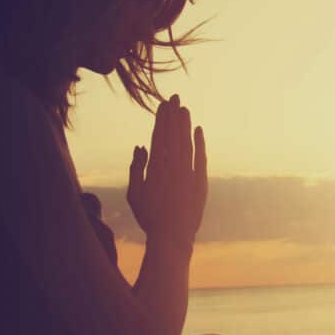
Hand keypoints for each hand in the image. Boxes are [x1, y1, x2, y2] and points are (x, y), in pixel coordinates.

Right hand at [126, 94, 207, 246]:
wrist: (172, 237)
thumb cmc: (149, 217)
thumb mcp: (134, 193)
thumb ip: (136, 168)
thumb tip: (140, 146)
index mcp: (154, 168)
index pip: (158, 136)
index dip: (161, 119)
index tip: (163, 105)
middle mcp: (172, 167)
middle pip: (173, 134)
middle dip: (173, 115)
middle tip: (174, 97)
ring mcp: (188, 174)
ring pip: (186, 142)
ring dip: (185, 124)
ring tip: (184, 108)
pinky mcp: (201, 182)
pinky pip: (200, 157)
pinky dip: (199, 143)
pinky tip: (198, 130)